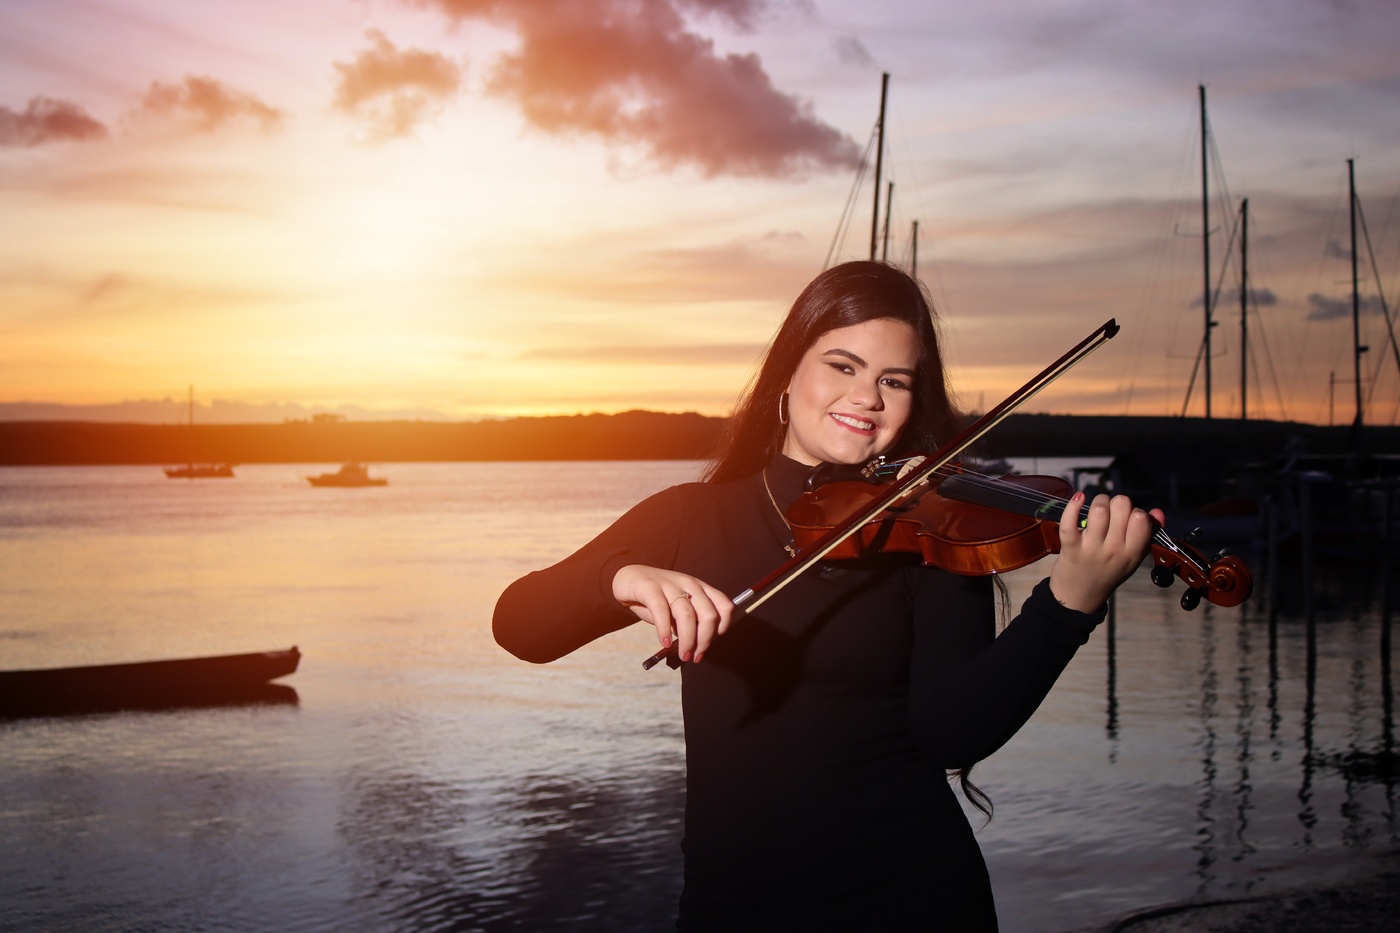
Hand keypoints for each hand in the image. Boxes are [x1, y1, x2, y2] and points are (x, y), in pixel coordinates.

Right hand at [612, 564, 733, 662]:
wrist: (628, 579)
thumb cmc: (656, 599)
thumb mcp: (677, 610)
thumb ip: (689, 624)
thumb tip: (698, 647)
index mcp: (701, 589)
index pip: (725, 607)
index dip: (722, 629)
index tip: (709, 644)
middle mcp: (689, 584)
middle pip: (708, 615)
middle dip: (704, 641)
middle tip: (695, 656)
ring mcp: (670, 584)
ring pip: (687, 615)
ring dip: (687, 641)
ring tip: (683, 655)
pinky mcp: (650, 587)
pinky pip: (661, 611)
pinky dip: (665, 630)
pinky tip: (665, 642)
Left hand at [1049, 492, 1164, 612]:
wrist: (1079, 596)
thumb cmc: (1109, 571)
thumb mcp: (1133, 558)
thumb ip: (1148, 534)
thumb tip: (1157, 511)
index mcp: (1133, 553)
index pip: (1141, 519)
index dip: (1134, 511)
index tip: (1127, 519)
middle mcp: (1114, 550)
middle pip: (1121, 507)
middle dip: (1117, 503)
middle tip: (1111, 513)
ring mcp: (1091, 549)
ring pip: (1099, 510)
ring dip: (1099, 502)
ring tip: (1096, 509)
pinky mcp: (1070, 547)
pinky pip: (1070, 521)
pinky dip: (1073, 505)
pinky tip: (1078, 498)